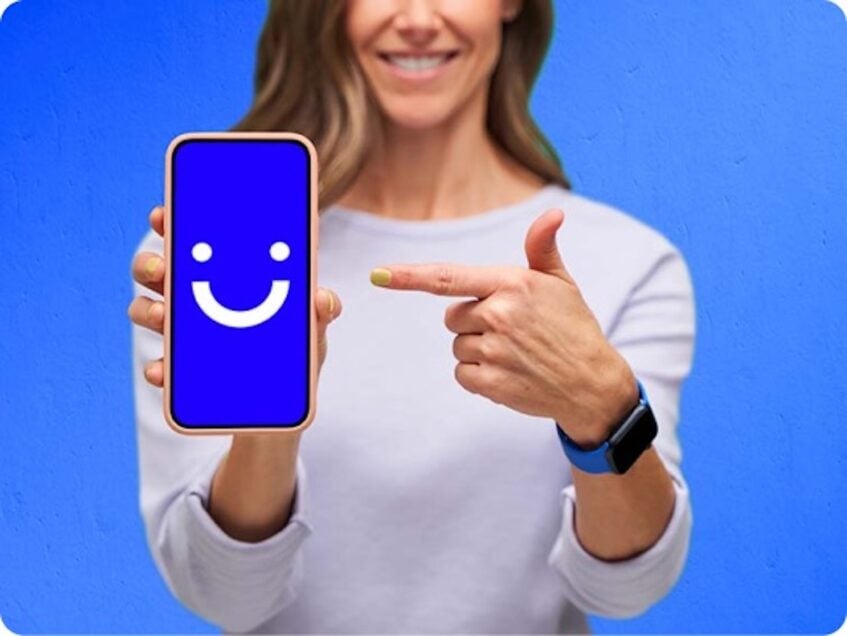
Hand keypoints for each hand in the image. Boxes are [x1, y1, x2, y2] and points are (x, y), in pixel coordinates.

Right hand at [127, 205, 342, 387]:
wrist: (284, 408)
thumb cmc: (294, 354)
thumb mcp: (312, 328)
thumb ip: (321, 310)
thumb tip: (322, 298)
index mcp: (222, 278)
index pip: (190, 242)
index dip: (171, 224)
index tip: (162, 214)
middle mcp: (193, 301)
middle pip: (155, 272)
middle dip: (149, 265)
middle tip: (162, 268)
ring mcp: (182, 336)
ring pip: (146, 312)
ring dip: (148, 311)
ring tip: (164, 316)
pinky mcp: (181, 374)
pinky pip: (160, 366)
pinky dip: (159, 368)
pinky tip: (162, 371)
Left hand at [369, 208, 637, 446]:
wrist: (593, 383)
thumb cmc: (573, 327)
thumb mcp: (561, 283)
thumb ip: (542, 248)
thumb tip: (552, 213)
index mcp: (511, 284)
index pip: (448, 278)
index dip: (409, 276)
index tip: (378, 274)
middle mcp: (499, 314)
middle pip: (451, 316)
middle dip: (473, 321)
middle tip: (511, 329)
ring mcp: (495, 350)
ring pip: (458, 346)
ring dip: (478, 350)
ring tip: (515, 353)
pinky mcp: (492, 382)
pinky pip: (463, 374)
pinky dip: (480, 376)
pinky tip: (510, 373)